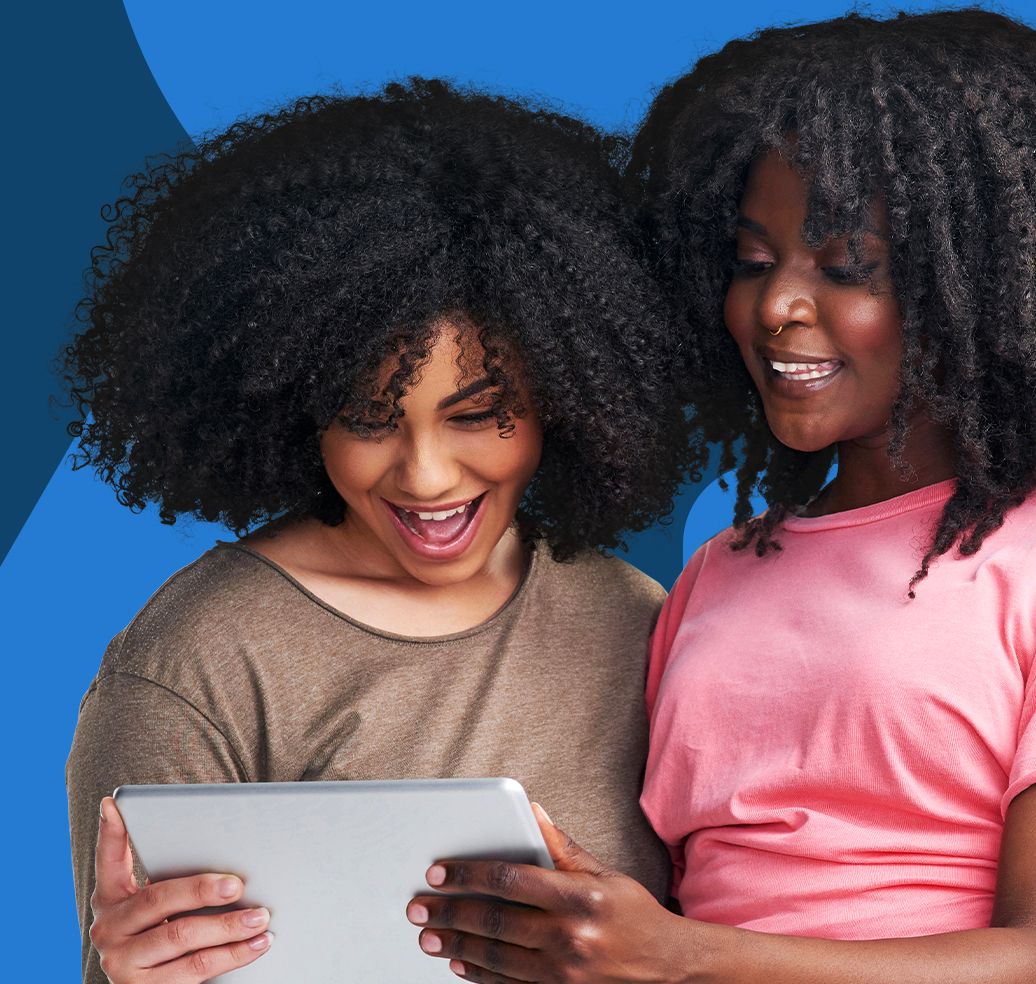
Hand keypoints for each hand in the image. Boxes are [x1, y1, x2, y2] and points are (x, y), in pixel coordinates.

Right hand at [89, 796, 272, 982]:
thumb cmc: (164, 931)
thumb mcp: (153, 904)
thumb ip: (169, 874)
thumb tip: (195, 839)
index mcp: (110, 899)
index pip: (108, 860)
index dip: (110, 833)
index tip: (115, 805)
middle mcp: (109, 930)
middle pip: (158, 900)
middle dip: (202, 889)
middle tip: (238, 884)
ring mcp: (123, 964)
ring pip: (182, 936)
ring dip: (228, 926)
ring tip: (261, 916)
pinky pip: (196, 970)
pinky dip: (233, 955)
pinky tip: (258, 944)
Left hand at [407, 803, 694, 983]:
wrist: (668, 967)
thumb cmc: (632, 912)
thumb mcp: (603, 872)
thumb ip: (561, 846)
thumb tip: (529, 810)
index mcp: (579, 895)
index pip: (510, 880)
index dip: (469, 875)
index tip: (439, 872)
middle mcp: (571, 935)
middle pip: (495, 921)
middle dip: (450, 912)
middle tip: (418, 906)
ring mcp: (565, 973)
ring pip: (496, 957)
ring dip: (456, 944)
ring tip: (428, 933)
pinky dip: (479, 974)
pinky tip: (459, 961)